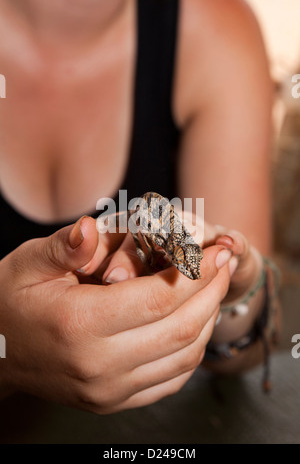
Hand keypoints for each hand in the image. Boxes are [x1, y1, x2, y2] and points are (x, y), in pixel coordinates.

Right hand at [0, 216, 234, 413]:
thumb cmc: (11, 302)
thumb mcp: (28, 264)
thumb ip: (64, 246)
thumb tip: (92, 228)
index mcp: (79, 324)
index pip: (158, 299)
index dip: (196, 273)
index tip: (217, 252)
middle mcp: (98, 366)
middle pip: (180, 329)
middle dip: (212, 292)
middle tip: (225, 264)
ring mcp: (108, 391)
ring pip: (183, 358)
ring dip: (208, 320)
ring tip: (214, 289)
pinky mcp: (113, 401)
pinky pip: (170, 380)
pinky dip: (192, 350)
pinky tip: (195, 324)